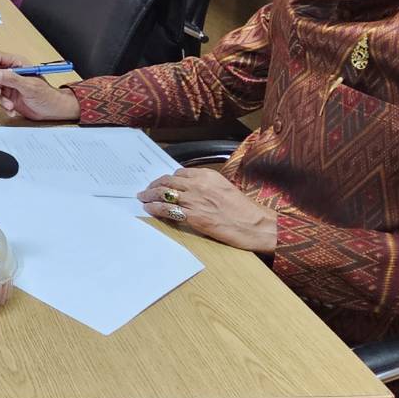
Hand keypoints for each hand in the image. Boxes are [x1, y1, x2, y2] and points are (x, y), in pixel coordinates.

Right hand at [0, 53, 79, 120]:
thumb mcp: (30, 86)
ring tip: (10, 106)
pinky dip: (3, 106)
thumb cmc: (47, 95)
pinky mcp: (9, 96)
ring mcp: (9, 85)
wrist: (53, 111)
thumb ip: (12, 79)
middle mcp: (12, 73)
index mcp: (18, 64)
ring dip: (0, 99)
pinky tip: (12, 110)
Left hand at [137, 168, 277, 252]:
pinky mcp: (193, 216)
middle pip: (168, 181)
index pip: (179, 173)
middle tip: (146, 190)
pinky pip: (168, 210)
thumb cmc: (244, 210)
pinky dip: (155, 208)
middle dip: (154, 185)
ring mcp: (194, 200)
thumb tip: (190, 189)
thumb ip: (206, 186)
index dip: (168, 179)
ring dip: (150, 195)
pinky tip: (149, 209)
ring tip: (143, 198)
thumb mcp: (224, 188)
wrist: (255, 225)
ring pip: (164, 193)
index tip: (162, 183)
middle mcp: (198, 185)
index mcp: (207, 175)